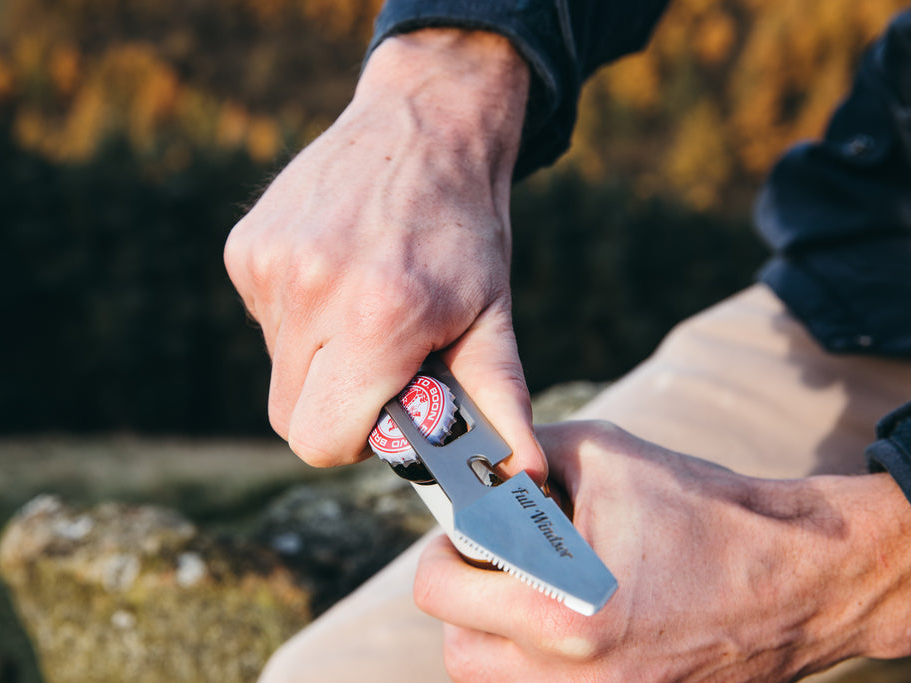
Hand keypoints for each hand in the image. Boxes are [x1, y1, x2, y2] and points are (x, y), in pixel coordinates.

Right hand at [224, 29, 544, 478]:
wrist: (425, 124)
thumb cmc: (464, 230)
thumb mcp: (493, 316)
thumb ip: (502, 403)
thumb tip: (525, 476)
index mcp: (377, 319)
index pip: (319, 440)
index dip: (352, 440)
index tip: (384, 409)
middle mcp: (311, 291)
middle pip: (289, 416)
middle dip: (334, 405)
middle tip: (378, 360)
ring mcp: (270, 264)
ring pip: (277, 366)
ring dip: (316, 356)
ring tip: (362, 301)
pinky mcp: (245, 246)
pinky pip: (263, 319)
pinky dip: (297, 314)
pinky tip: (337, 271)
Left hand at [414, 420, 910, 681]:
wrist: (799, 576)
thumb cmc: (703, 509)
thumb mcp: (603, 455)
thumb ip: (525, 457)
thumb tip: (478, 465)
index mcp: (559, 607)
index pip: (440, 593)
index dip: (444, 552)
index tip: (464, 534)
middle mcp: (573, 674)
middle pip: (459, 653)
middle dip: (464, 601)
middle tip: (492, 564)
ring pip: (496, 681)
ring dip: (496, 637)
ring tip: (530, 591)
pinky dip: (539, 660)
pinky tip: (568, 619)